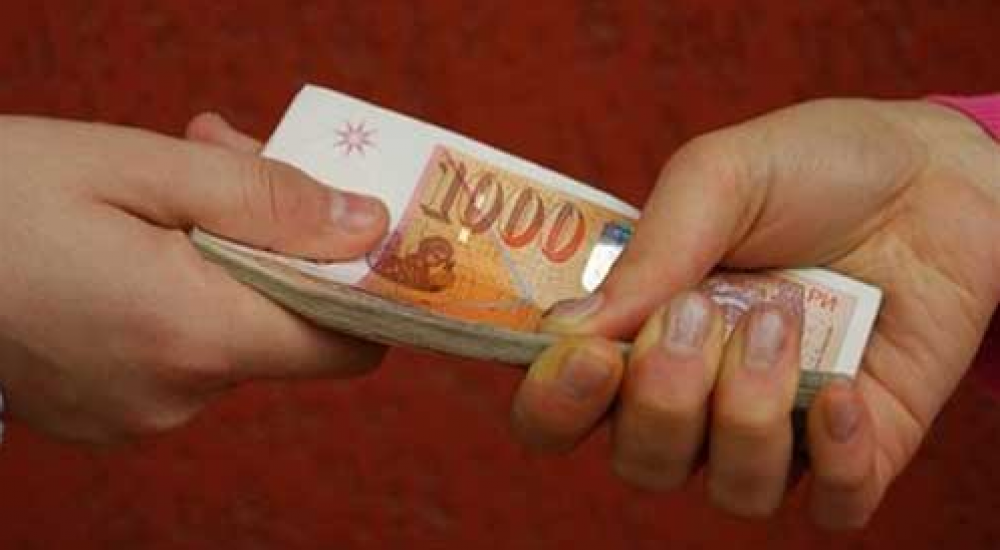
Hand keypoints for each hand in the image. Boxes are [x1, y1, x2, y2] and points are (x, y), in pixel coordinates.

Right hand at [0, 113, 388, 442]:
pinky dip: (176, 293)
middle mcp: (178, 393)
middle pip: (282, 322)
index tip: (358, 235)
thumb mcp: (136, 168)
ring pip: (226, 329)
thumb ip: (266, 201)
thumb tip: (369, 227)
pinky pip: (178, 351)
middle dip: (272, 240)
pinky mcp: (108, 412)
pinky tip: (128, 242)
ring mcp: (140, 412)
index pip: (345, 344)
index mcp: (195, 335)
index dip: (366, 291)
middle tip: (221, 158)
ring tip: (158, 190)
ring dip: (217, 256)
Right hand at [509, 99, 999, 527]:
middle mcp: (693, 395)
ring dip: (749, 413)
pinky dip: (833, 457)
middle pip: (640, 462)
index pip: (558, 409)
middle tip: (699, 314)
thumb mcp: (718, 178)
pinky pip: (830, 506)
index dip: (555, 403)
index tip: (589, 356)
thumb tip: (567, 330)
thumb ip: (649, 252)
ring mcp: (774, 427)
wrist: (935, 175)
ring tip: (782, 322)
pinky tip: (843, 389)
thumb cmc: (810, 169)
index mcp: (637, 333)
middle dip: (664, 401)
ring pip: (731, 488)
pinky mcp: (855, 447)